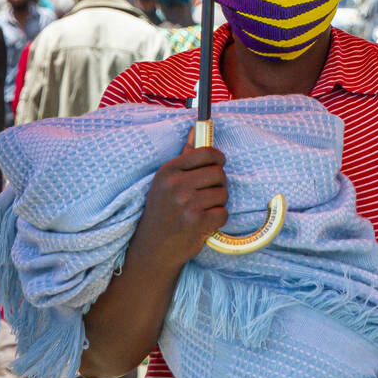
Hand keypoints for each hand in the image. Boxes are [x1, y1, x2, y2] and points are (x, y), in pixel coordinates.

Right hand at [136, 131, 227, 267]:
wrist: (153, 248)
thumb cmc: (162, 211)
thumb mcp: (166, 181)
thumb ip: (185, 156)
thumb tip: (197, 129)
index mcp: (168, 171)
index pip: (205, 153)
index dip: (217, 158)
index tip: (218, 164)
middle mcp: (177, 185)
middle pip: (218, 173)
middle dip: (218, 183)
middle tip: (207, 193)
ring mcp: (188, 204)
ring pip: (223, 193)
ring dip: (218, 202)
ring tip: (203, 208)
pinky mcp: (198, 222)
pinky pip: (223, 213)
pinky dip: (217, 219)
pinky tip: (204, 222)